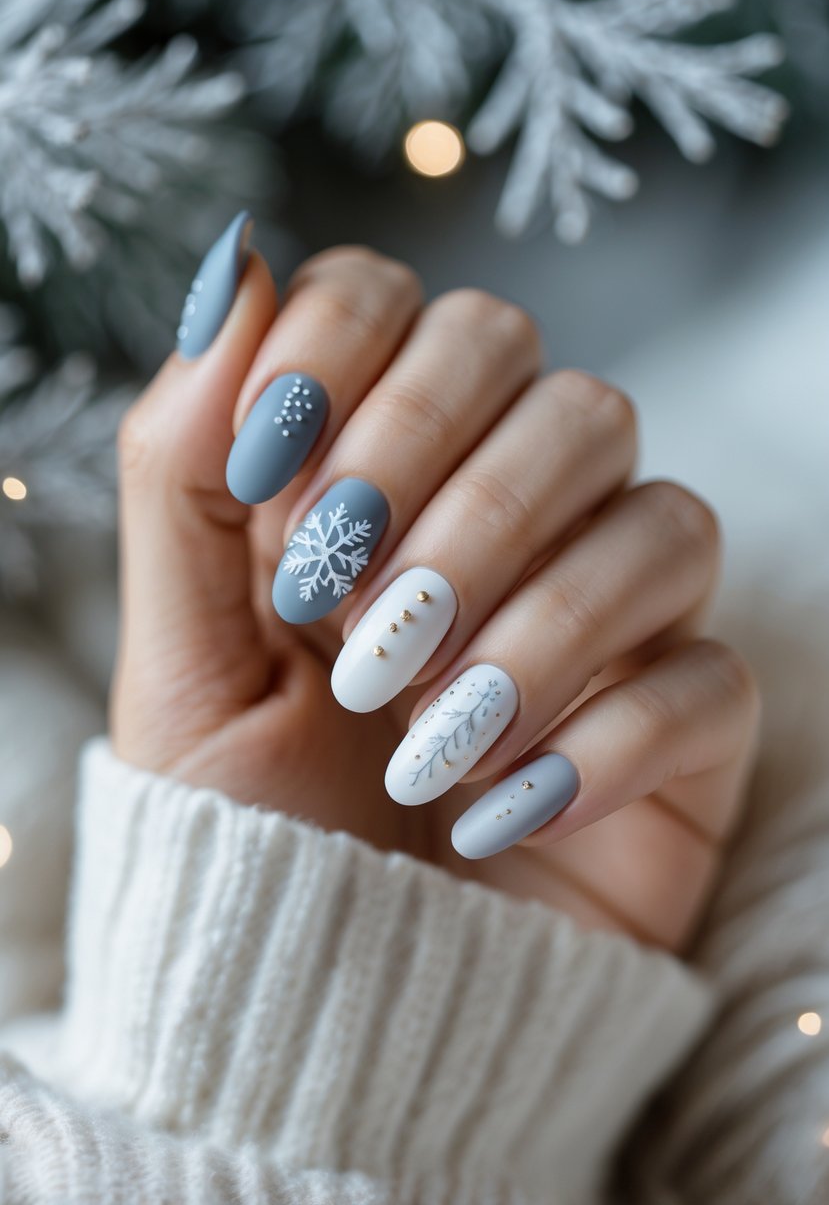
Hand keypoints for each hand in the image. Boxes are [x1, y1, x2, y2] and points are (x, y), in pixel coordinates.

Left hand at [112, 227, 759, 952]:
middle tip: (352, 617)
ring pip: (662, 519)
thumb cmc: (248, 820)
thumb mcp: (180, 655)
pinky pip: (707, 680)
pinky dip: (602, 738)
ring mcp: (613, 620)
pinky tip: (497, 808)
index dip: (344, 356)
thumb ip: (184, 467)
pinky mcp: (683, 727)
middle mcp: (514, 523)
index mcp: (385, 477)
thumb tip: (235, 265)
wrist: (325, 995)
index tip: (269, 477)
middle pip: (559, 390)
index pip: (405, 307)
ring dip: (533, 621)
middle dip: (455, 493)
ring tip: (415, 732)